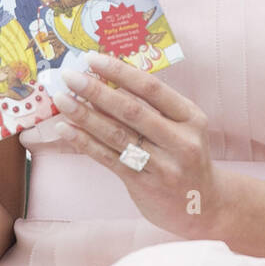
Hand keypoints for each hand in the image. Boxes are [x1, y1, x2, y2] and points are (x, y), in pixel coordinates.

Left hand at [47, 51, 231, 241]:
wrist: (203, 207)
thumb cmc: (186, 159)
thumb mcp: (183, 129)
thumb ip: (153, 108)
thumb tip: (106, 81)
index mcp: (191, 118)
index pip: (152, 89)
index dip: (120, 72)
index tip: (92, 59)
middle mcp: (180, 141)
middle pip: (131, 110)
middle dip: (96, 90)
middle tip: (69, 76)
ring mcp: (163, 165)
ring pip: (117, 135)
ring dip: (85, 115)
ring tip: (61, 99)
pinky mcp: (144, 185)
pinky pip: (109, 158)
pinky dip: (85, 142)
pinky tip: (65, 129)